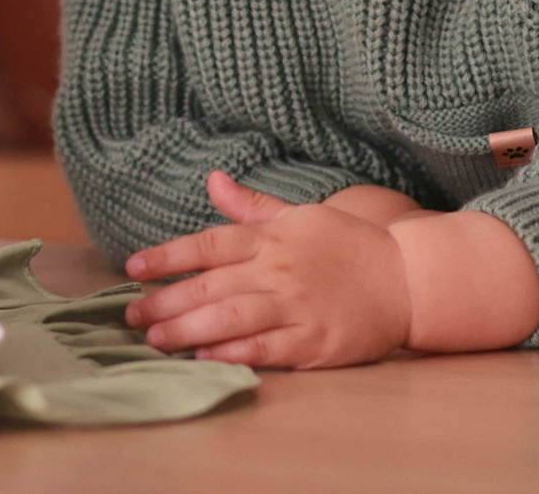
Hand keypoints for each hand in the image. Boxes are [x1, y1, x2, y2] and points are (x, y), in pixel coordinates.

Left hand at [123, 171, 411, 367]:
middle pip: (212, 284)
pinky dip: (232, 354)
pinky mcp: (313, 341)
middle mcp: (280, 270)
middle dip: (166, 300)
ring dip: (189, 329)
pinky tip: (204, 359)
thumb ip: (254, 207)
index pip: (210, 243)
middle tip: (130, 315)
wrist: (407, 279)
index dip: (169, 255)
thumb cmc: (350, 247)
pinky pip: (265, 348)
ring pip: (231, 317)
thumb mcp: (302, 217)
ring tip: (155, 339)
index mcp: (274, 239)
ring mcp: (297, 307)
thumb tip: (214, 179)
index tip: (133, 267)